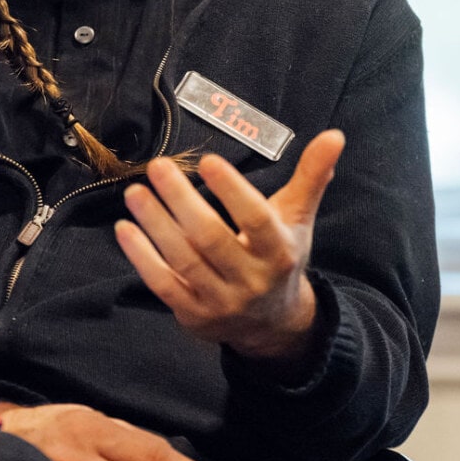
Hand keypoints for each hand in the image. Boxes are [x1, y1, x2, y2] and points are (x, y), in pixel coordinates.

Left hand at [114, 129, 344, 360]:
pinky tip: (125, 228)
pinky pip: (163, 284)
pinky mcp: (193, 314)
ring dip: (155, 225)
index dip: (232, 191)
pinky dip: (141, 257)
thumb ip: (312, 175)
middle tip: (158, 167)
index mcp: (278, 251)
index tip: (208, 161)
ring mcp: (220, 300)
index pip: (255, 219)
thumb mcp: (298, 218)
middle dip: (181, 201)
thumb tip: (334, 135)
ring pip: (183, 260)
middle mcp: (251, 279)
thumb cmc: (280, 257)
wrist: (273, 325)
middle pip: (211, 238)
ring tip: (135, 192)